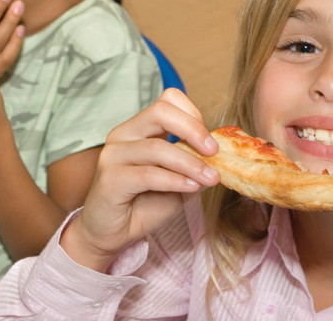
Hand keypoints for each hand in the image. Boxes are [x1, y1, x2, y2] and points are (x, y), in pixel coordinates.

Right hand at [61, 89, 220, 271]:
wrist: (112, 233)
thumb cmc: (144, 202)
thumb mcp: (178, 179)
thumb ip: (195, 164)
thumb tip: (222, 155)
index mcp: (140, 127)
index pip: (168, 100)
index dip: (193, 115)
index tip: (210, 141)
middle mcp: (124, 134)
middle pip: (160, 112)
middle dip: (193, 130)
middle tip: (214, 151)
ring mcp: (113, 155)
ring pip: (157, 147)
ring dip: (190, 163)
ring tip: (211, 178)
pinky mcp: (110, 179)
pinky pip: (148, 174)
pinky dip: (175, 180)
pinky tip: (191, 187)